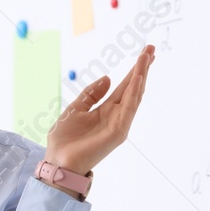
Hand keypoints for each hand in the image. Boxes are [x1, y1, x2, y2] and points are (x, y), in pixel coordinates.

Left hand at [43, 44, 154, 174]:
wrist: (58, 162)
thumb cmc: (65, 140)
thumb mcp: (75, 109)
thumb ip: (91, 94)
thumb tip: (108, 77)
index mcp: (106, 109)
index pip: (124, 86)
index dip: (134, 70)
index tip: (144, 54)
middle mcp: (116, 115)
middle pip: (133, 88)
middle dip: (142, 68)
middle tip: (151, 49)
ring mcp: (119, 124)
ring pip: (134, 96)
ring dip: (141, 76)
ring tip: (146, 57)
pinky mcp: (118, 132)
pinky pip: (129, 109)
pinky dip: (134, 92)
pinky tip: (138, 78)